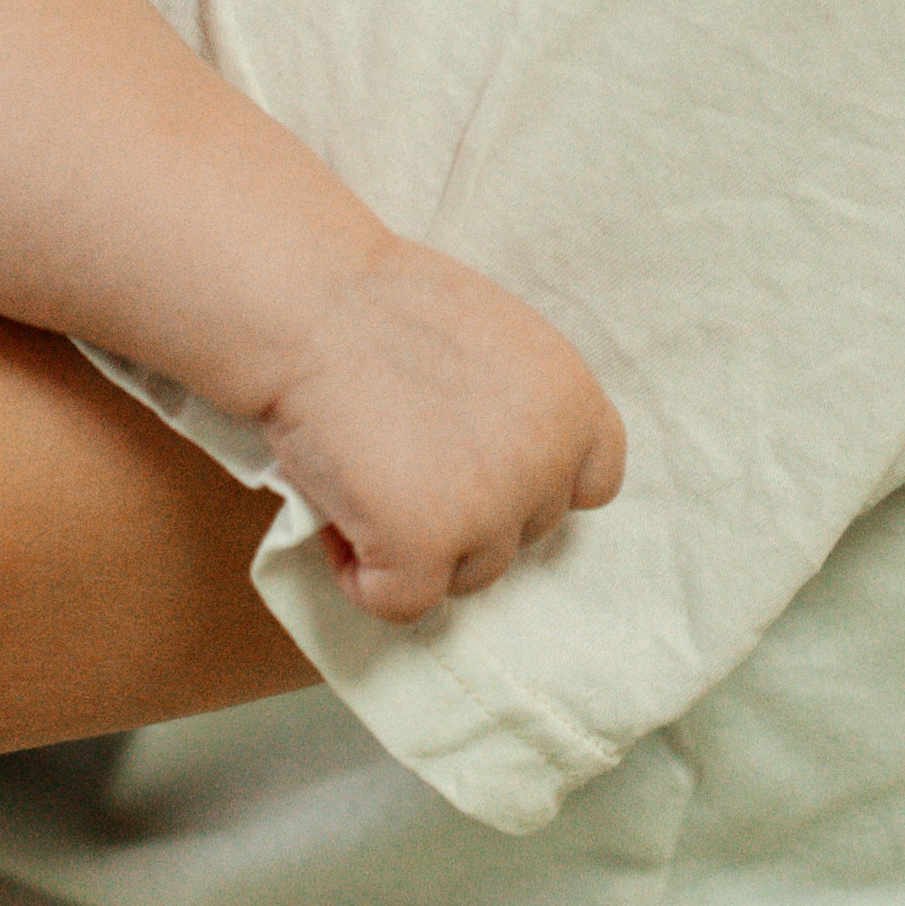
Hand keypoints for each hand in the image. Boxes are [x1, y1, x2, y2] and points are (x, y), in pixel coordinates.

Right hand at [259, 246, 625, 625]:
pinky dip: (363, 577)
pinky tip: (336, 520)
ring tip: (365, 482)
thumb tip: (499, 465)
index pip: (593, 482)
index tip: (484, 470)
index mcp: (572, 404)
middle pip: (522, 532)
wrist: (311, 304)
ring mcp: (490, 511)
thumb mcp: (493, 340)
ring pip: (467, 572)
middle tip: (400, 461)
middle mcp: (547, 462)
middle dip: (466, 512)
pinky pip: (401, 601)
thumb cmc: (381, 304)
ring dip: (418, 546)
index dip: (537, 485)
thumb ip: (519, 407)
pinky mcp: (425, 547)